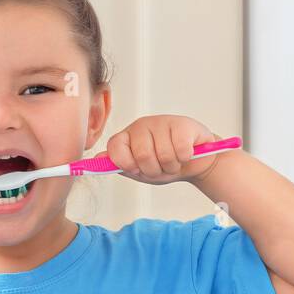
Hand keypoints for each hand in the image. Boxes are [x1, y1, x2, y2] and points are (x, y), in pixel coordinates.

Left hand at [100, 114, 223, 185]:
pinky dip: (185, 158)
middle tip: (161, 167)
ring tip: (175, 161)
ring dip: (172, 166)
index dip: (127, 163)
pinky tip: (186, 153)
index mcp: (128, 136)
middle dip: (155, 170)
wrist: (195, 162)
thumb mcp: (139, 171)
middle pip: (143, 155)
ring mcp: (162, 122)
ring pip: (164, 154)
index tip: (137, 169)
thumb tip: (98, 160)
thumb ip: (119, 165)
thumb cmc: (165, 165)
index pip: (115, 147)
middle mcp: (142, 126)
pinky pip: (181, 149)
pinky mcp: (183, 124)